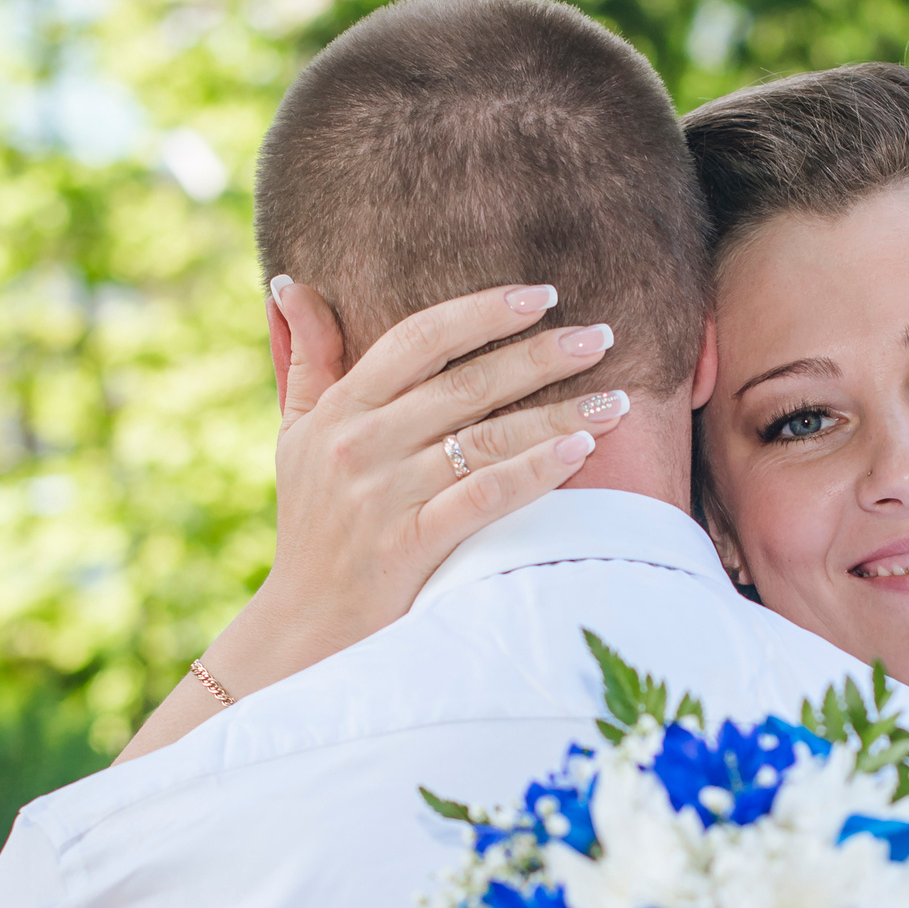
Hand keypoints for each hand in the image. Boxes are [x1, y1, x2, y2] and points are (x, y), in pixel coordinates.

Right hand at [250, 276, 628, 662]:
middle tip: (600, 336)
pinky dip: (535, 471)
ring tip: (616, 399)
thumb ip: (306, 359)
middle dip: (541, 355)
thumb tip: (292, 285)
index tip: (543, 296)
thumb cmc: (311, 524)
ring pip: (487, 439)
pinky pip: (485, 496)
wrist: (305, 622)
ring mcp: (387, 495)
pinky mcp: (412, 544)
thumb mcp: (295, 435)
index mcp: (341, 409)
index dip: (483, 311)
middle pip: (467, 383)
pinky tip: (580, 451)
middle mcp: (362, 444)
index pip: (419, 339)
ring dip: (559, 413)